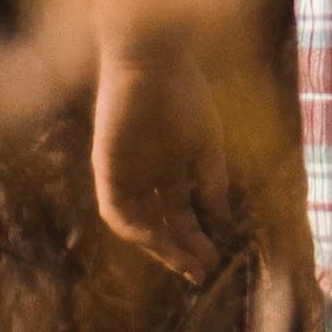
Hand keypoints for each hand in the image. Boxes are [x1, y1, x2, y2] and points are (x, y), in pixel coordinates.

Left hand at [92, 46, 221, 274]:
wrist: (153, 58)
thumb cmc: (185, 93)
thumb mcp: (207, 146)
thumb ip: (212, 186)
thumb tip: (224, 227)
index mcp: (172, 168)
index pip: (181, 215)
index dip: (198, 240)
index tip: (216, 261)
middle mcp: (148, 176)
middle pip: (161, 225)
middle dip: (181, 251)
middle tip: (202, 273)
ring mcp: (127, 173)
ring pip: (139, 224)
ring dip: (159, 247)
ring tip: (184, 264)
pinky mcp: (108, 167)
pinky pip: (116, 209)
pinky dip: (134, 228)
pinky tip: (156, 239)